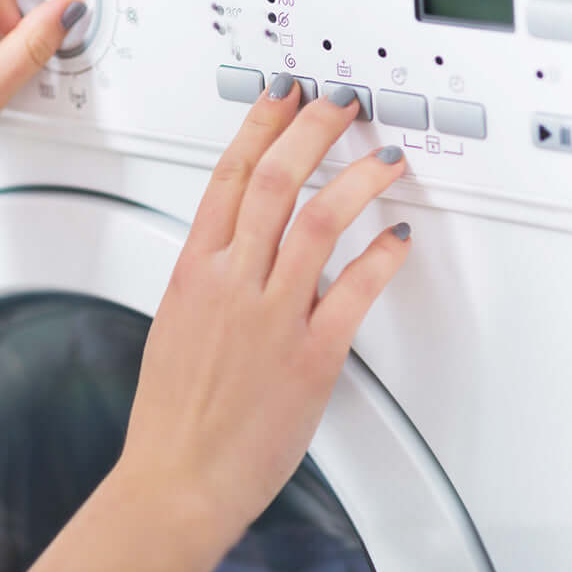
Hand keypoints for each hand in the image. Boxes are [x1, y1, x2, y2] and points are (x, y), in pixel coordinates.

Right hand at [31, 76, 409, 571]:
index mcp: (195, 269)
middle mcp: (232, 282)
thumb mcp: (177, 317)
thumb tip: (247, 243)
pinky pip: (353, 292)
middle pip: (275, 181)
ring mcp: (272, 316)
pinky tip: (397, 236)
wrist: (178, 475)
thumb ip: (214, 272)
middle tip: (336, 104)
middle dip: (310, 129)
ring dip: (356, 180)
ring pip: (319, 223)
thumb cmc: (174, 405)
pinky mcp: (311, 356)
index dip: (259, 126)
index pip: (228, 175)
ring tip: (382, 157)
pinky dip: (381, 257)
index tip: (281, 97)